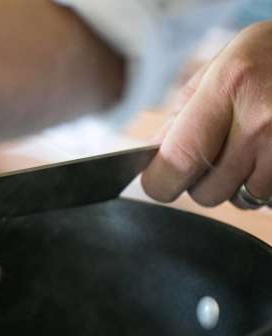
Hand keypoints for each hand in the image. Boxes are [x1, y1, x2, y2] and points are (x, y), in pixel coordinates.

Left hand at [141, 21, 271, 208]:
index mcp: (227, 86)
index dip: (160, 181)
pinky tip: (269, 153)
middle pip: (207, 192)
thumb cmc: (268, 57)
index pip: (177, 161)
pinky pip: (268, 197)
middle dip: (202, 182)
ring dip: (238, 183)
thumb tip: (152, 164)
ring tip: (251, 147)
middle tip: (215, 154)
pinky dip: (264, 182)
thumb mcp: (220, 69)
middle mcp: (260, 118)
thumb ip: (181, 116)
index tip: (159, 180)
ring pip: (240, 199)